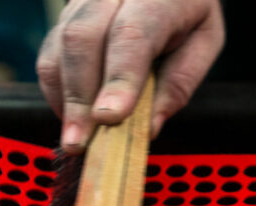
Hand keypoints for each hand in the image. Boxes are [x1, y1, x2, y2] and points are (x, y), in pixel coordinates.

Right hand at [37, 0, 224, 153]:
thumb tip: (148, 127)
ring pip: (61, 44)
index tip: (109, 118)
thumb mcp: (204, 42)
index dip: (118, 78)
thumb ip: (180, 82)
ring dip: (64, 97)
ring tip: (76, 136)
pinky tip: (73, 114)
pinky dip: (58, 89)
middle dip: (79, 96)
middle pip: (83, 37)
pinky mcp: (66, 13)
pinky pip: (50, 51)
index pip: (131, 34)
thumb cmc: (187, 12)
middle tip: (80, 142)